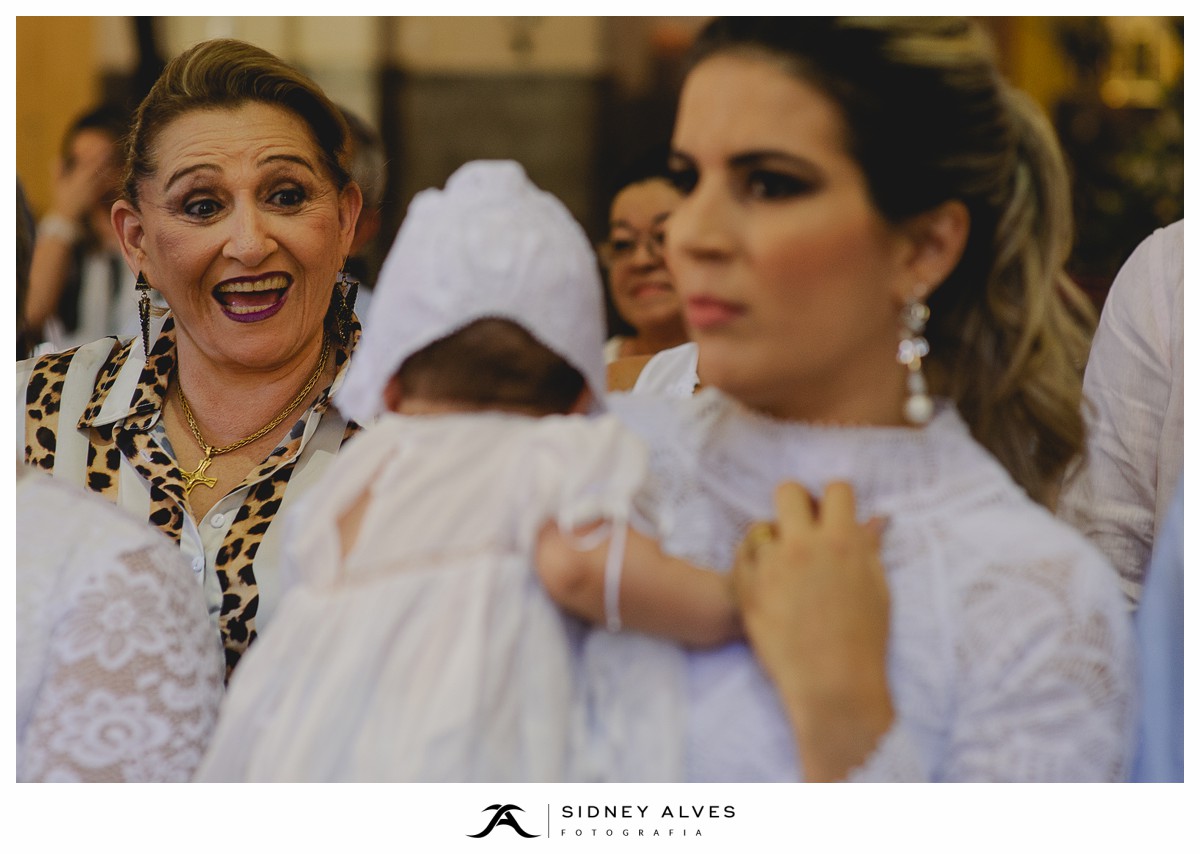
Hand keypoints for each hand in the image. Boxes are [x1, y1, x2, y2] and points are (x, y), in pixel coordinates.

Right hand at [49, 143, 119, 223]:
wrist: (67, 216)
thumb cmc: (62, 200)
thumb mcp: (57, 184)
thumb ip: (58, 170)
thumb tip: (59, 157)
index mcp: (75, 177)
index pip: (85, 163)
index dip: (92, 154)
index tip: (99, 147)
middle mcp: (83, 182)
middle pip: (94, 167)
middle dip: (102, 157)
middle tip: (110, 148)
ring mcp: (90, 189)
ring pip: (101, 176)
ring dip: (108, 168)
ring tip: (117, 160)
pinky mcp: (95, 197)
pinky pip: (104, 188)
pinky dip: (111, 182)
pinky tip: (118, 177)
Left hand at [733, 481, 893, 780]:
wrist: (831, 684)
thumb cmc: (864, 640)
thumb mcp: (876, 588)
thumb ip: (868, 547)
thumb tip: (875, 517)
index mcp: (841, 542)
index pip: (835, 489)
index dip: (835, 500)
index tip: (832, 514)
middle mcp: (803, 546)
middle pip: (787, 491)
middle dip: (796, 504)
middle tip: (801, 528)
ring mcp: (770, 565)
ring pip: (759, 526)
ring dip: (772, 540)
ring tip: (783, 566)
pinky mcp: (745, 587)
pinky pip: (740, 555)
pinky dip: (752, 563)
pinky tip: (766, 581)